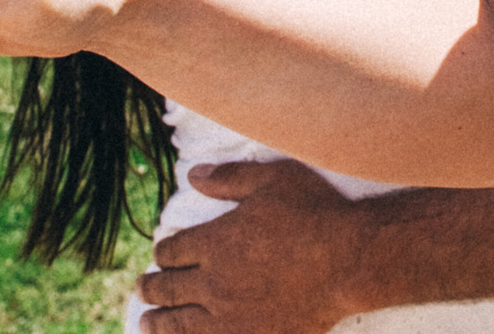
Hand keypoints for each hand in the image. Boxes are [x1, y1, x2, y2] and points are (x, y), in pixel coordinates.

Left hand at [135, 160, 368, 333]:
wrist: (350, 261)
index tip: (163, 254)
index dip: (163, 252)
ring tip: (147, 322)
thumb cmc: (315, 213)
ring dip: (157, 322)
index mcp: (214, 241)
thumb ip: (230, 178)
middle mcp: (213, 281)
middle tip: (143, 288)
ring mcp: (229, 316)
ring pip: (177, 324)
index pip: (172, 251)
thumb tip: (192, 175)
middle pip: (167, 289)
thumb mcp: (273, 180)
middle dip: (151, 288)